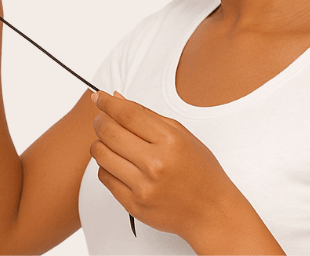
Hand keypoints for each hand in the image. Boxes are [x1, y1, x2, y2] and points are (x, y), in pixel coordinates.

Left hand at [89, 90, 241, 241]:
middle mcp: (155, 164)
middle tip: (102, 118)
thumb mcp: (182, 136)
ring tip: (111, 142)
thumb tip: (117, 99)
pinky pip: (104, 177)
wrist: (210, 211)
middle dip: (100, 121)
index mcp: (170, 142)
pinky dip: (106, 166)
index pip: (127, 114)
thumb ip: (147, 116)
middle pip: (109, 132)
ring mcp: (142, 186)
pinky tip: (118, 163)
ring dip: (100, 144)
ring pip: (100, 155)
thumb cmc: (200, 172)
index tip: (99, 98)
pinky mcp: (133, 204)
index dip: (108, 103)